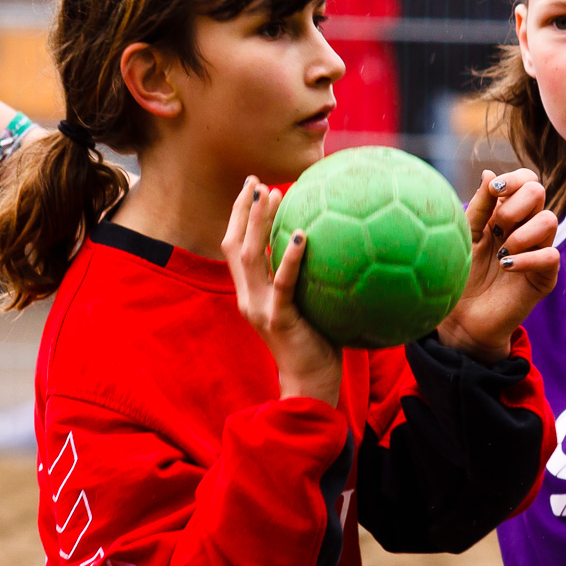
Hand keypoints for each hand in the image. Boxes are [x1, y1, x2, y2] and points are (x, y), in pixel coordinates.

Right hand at [222, 177, 342, 407]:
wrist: (310, 384)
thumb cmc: (316, 343)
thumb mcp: (306, 305)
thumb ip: (306, 279)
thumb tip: (331, 243)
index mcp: (250, 293)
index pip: (235, 247)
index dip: (239, 216)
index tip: (252, 187)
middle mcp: (248, 298)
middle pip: (234, 245)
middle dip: (243, 211)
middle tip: (256, 181)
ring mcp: (260, 309)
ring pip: (251, 258)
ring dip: (259, 223)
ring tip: (274, 195)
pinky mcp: (279, 319)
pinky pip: (283, 283)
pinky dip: (290, 257)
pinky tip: (303, 234)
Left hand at [436, 169, 559, 361]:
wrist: (461, 317)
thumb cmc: (461, 273)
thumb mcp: (465, 235)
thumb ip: (479, 206)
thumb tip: (489, 173)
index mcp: (506, 212)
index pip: (526, 180)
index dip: (515, 178)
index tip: (495, 190)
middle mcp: (525, 227)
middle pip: (539, 192)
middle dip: (516, 205)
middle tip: (498, 226)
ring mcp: (538, 250)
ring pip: (550, 220)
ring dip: (522, 233)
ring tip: (502, 252)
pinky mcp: (545, 276)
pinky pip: (550, 256)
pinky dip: (527, 258)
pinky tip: (506, 266)